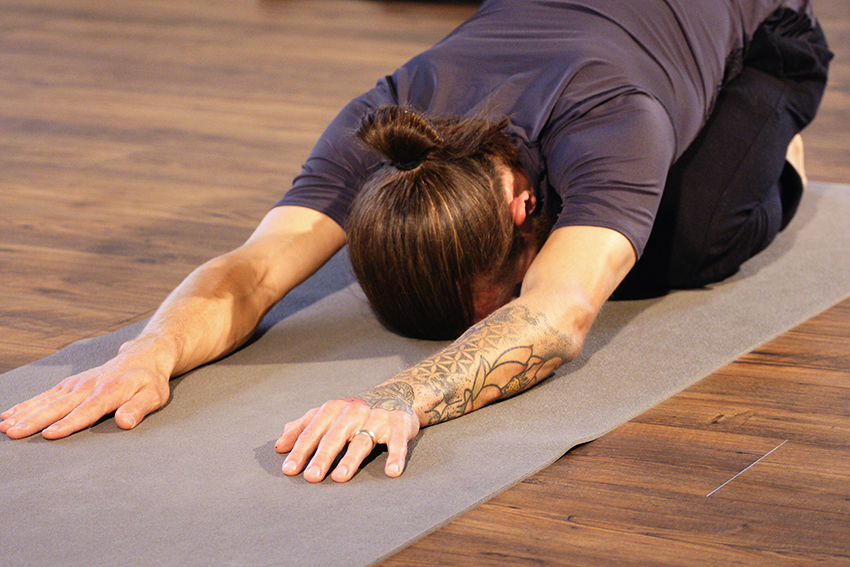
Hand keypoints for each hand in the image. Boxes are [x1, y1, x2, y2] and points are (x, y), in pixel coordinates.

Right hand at [0, 350, 170, 439]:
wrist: (143, 356)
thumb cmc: (149, 381)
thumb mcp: (153, 396)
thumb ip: (138, 409)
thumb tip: (125, 422)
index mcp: (109, 392)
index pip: (86, 411)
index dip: (68, 423)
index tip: (50, 434)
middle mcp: (89, 387)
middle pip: (59, 407)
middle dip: (36, 420)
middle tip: (14, 433)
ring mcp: (77, 384)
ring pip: (48, 400)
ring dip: (25, 413)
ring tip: (5, 426)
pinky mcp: (70, 383)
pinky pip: (46, 394)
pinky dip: (27, 403)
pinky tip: (10, 414)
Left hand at [275, 397, 419, 482]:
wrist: (395, 397)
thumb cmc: (353, 414)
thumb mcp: (327, 416)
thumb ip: (303, 428)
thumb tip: (280, 445)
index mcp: (333, 409)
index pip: (312, 431)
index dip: (300, 450)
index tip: (289, 469)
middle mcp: (353, 411)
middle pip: (335, 436)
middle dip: (322, 456)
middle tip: (311, 477)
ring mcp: (377, 417)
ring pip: (362, 440)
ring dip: (351, 459)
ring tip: (340, 477)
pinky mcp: (398, 425)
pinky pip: (397, 442)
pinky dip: (395, 456)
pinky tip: (392, 471)